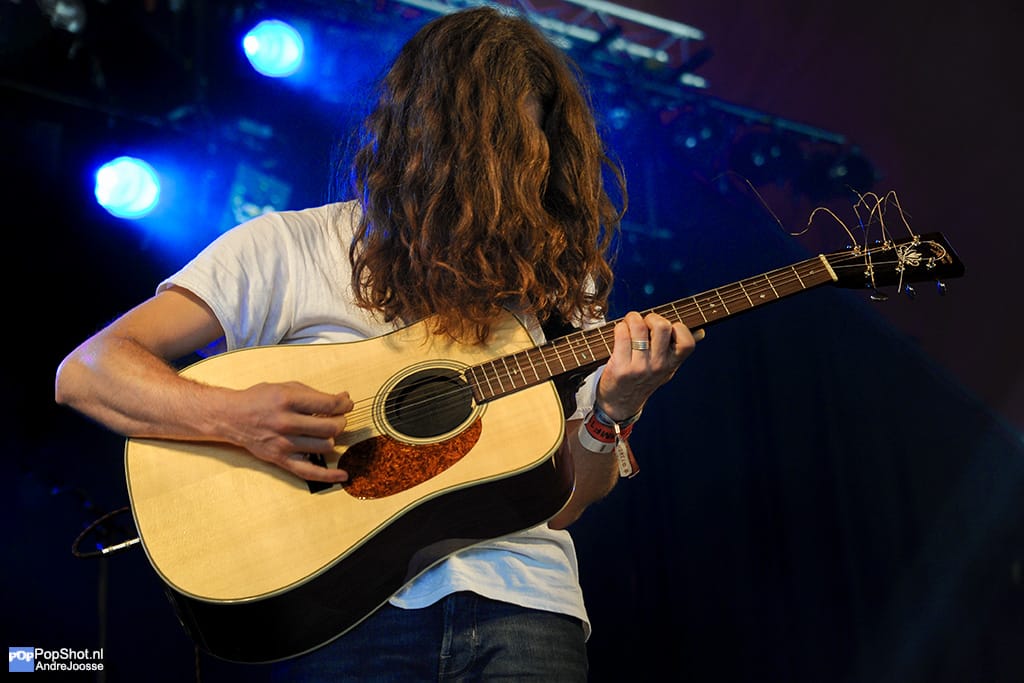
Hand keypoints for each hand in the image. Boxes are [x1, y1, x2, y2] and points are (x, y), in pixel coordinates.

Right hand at [230, 382, 353, 482]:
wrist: (232, 417)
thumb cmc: (260, 400)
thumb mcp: (286, 387)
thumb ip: (315, 394)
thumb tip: (344, 399)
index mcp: (287, 400)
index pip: (327, 406)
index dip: (344, 405)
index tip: (347, 404)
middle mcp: (285, 423)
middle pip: (330, 428)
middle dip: (341, 422)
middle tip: (338, 418)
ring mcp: (283, 444)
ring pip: (325, 447)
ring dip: (332, 439)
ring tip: (328, 432)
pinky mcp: (281, 459)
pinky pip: (309, 472)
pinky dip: (329, 475)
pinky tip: (343, 474)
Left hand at [596, 311, 701, 420]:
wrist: (621, 403)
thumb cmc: (643, 379)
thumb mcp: (666, 368)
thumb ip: (679, 350)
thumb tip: (701, 331)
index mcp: (672, 364)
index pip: (687, 342)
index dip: (678, 328)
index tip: (667, 329)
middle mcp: (658, 366)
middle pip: (662, 326)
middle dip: (651, 317)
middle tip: (644, 324)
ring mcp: (640, 367)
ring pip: (639, 326)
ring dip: (632, 319)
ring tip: (629, 324)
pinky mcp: (621, 367)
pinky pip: (622, 334)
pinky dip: (620, 327)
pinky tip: (620, 332)